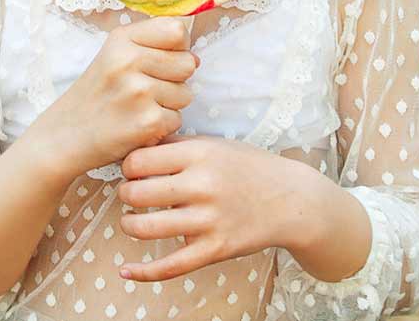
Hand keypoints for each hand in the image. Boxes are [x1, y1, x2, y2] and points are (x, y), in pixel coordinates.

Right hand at [17, 16, 197, 176]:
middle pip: (187, 63)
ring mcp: (138, 92)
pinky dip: (162, 127)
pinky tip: (137, 125)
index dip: (176, 47)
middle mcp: (129, 61)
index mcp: (122, 39)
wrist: (63, 136)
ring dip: (169, 105)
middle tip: (146, 90)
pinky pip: (177, 120)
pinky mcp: (147, 122)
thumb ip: (152, 46)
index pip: (177, 30)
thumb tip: (195, 58)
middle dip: (175, 79)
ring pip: (186, 94)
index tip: (159, 60)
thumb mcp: (113, 56)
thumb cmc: (96, 96)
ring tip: (139, 108)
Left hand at [113, 137, 346, 281]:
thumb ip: (177, 146)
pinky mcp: (216, 249)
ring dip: (129, 225)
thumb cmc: (251, 169)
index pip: (139, 160)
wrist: (293, 201)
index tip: (132, 171)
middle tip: (130, 195)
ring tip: (131, 222)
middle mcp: (203, 186)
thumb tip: (135, 147)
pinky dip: (143, 272)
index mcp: (200, 154)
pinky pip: (171, 266)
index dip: (127, 166)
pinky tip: (126, 270)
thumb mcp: (217, 145)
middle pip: (136, 193)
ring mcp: (209, 220)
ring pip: (146, 229)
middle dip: (125, 195)